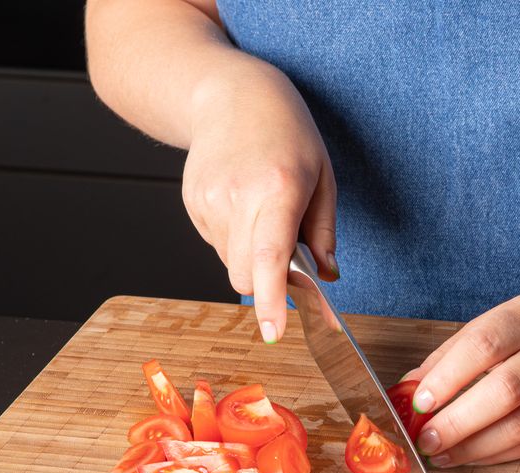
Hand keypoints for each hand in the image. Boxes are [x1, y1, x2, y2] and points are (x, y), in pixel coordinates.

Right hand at [182, 59, 337, 342]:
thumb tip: (327, 278)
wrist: (229, 94)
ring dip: (251, 259)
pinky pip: (217, 246)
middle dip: (268, 284)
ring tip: (263, 213)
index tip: (274, 330)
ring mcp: (208, 201)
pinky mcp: (192, 204)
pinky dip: (235, 241)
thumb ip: (323, 233)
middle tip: (292, 263)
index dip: (273, 298)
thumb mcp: (322, 176)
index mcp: (278, 188)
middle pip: (245, 275)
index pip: (269, 256)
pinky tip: (243, 205)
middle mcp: (237, 196)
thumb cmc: (286, 133)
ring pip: (231, 265)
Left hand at [400, 290, 519, 466]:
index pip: (483, 346)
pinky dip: (497, 455)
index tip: (418, 402)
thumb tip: (411, 389)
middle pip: (504, 391)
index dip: (446, 378)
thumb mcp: (504, 320)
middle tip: (425, 439)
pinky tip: (470, 456)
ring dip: (474, 447)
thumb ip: (457, 351)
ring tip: (440, 454)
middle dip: (457, 421)